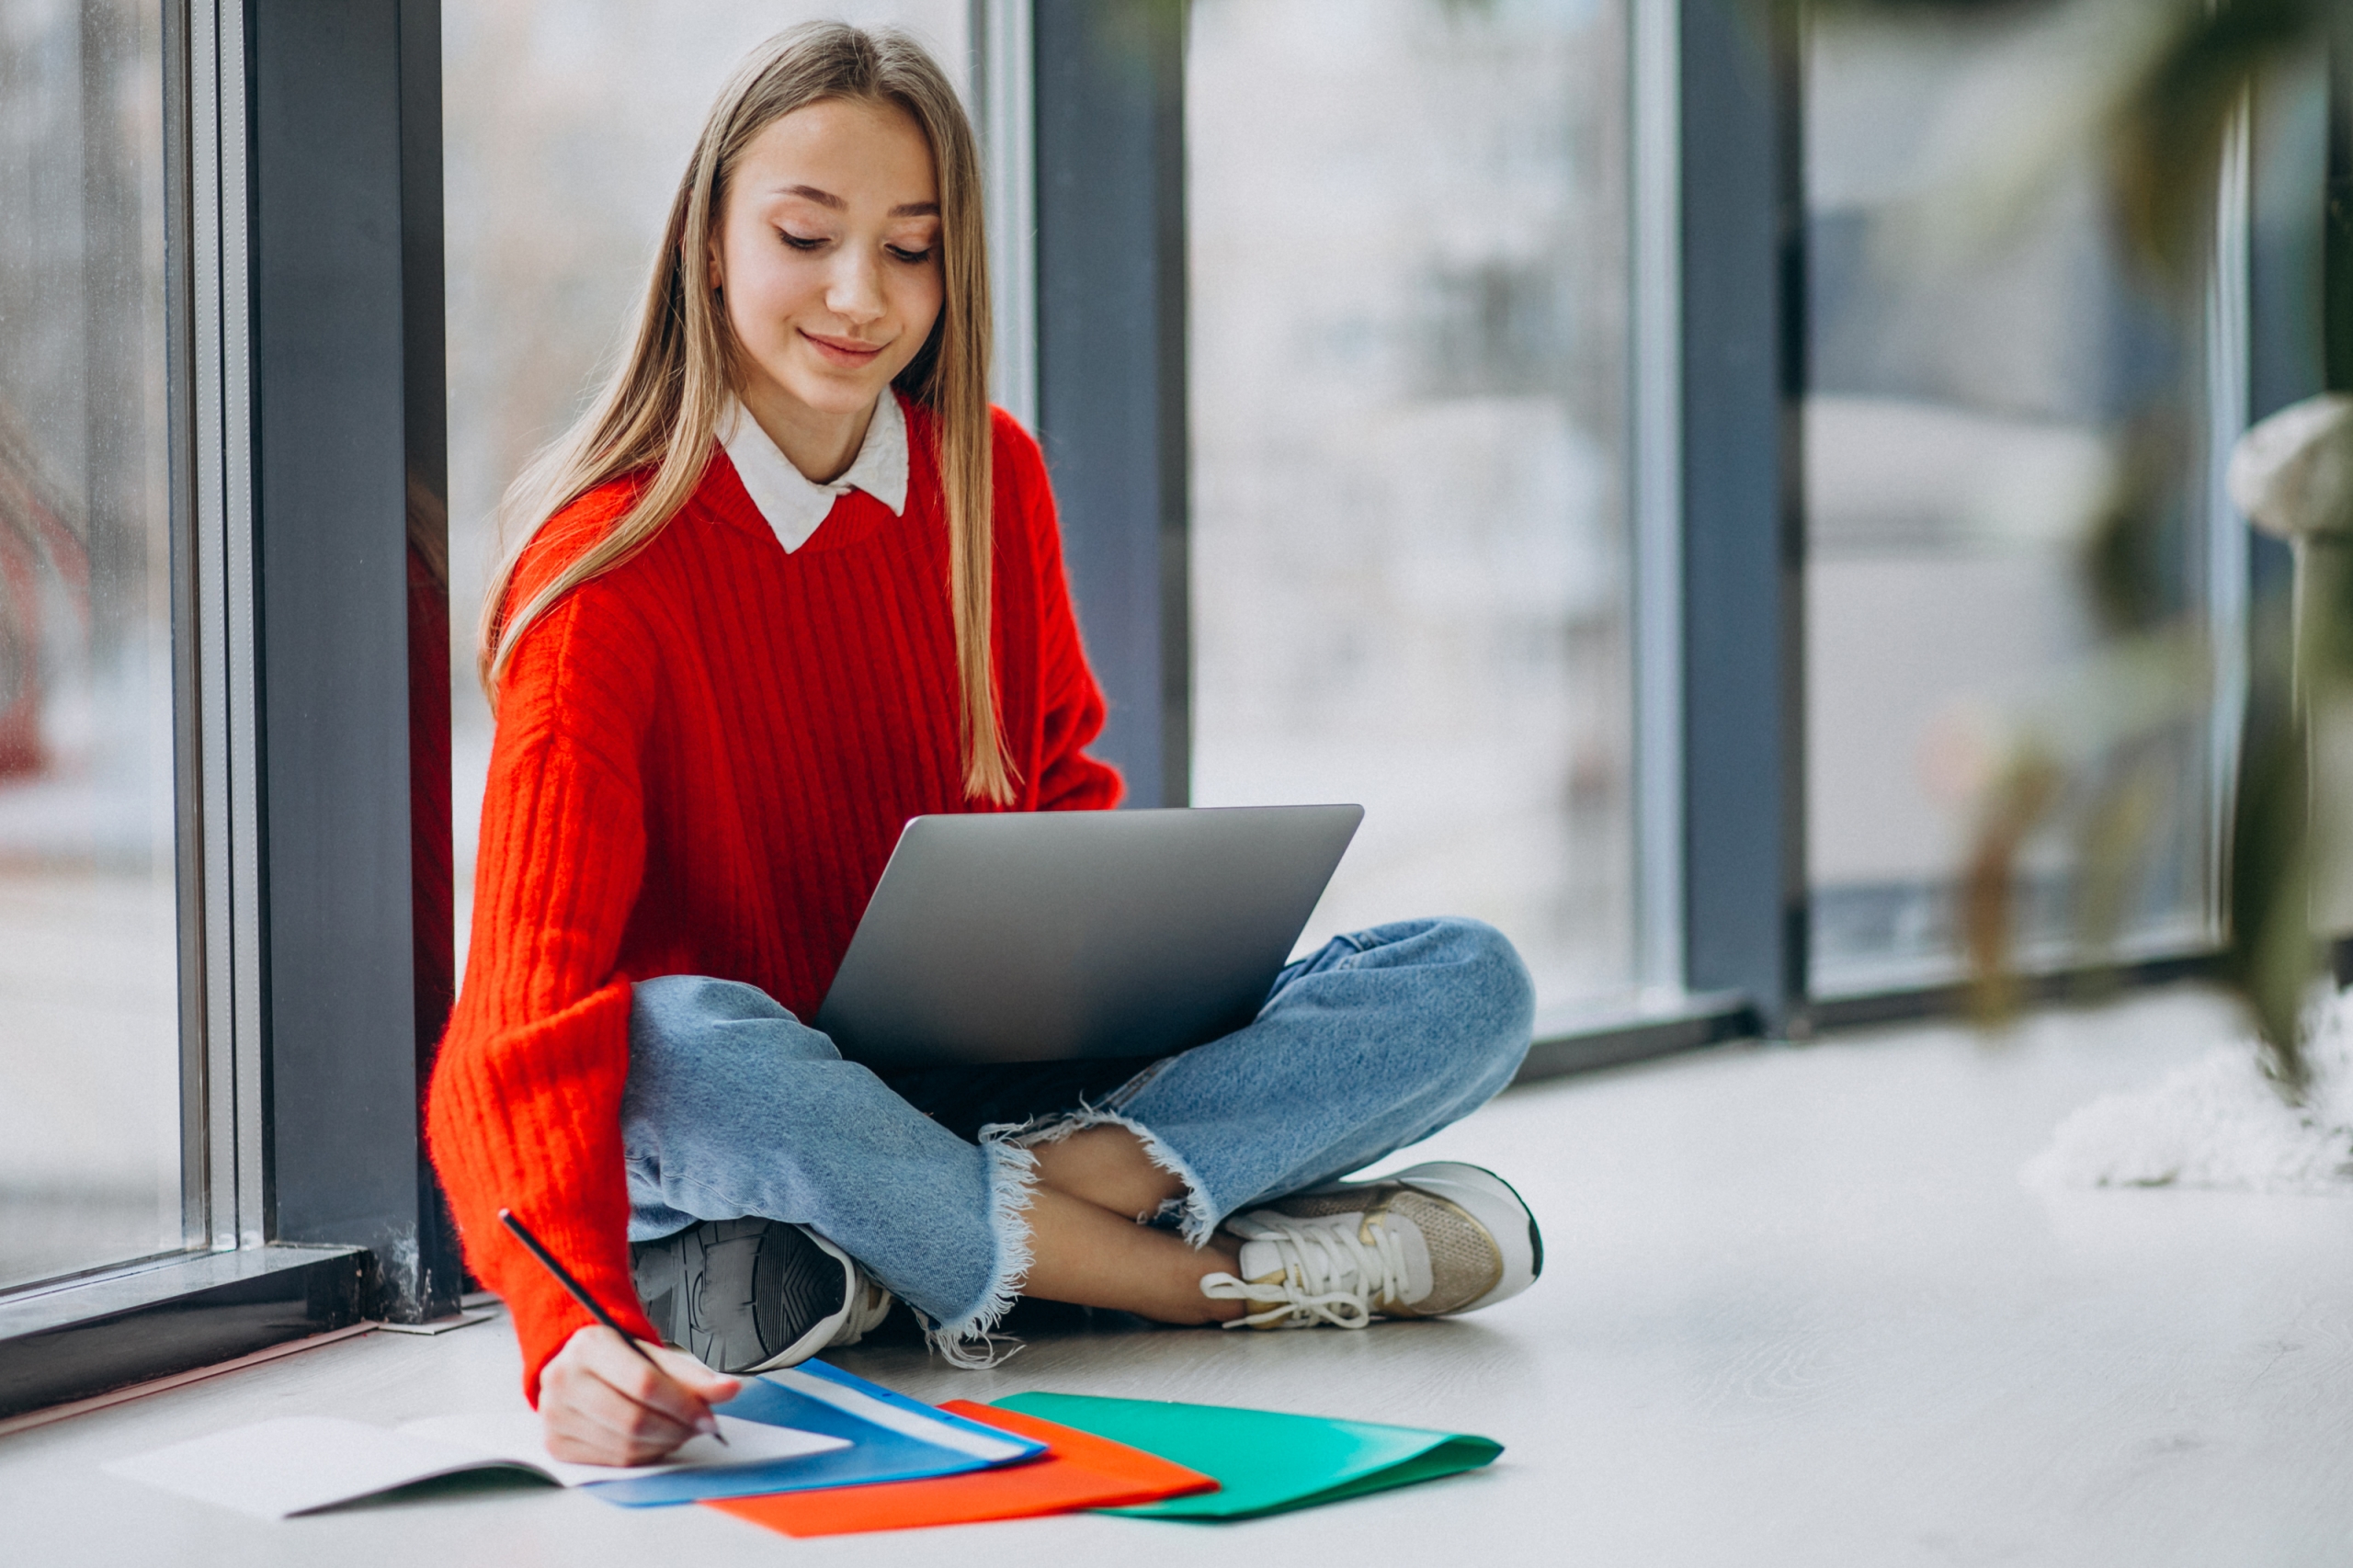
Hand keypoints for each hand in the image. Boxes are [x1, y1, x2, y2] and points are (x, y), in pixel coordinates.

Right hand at [538, 1325, 742, 1465]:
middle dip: (677, 1429)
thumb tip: (730, 1390)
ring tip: (679, 1432)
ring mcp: (555, 1415)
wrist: (577, 1367)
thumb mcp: (653, 1355)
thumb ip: (692, 1375)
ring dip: (664, 1445)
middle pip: (634, 1419)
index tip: (710, 1416)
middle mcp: (563, 1379)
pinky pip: (612, 1461)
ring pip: (625, 1446)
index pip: (644, 1383)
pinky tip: (655, 1442)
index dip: (683, 1404)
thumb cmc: (618, 1359)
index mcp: (589, 1345)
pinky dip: (644, 1456)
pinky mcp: (556, 1443)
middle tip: (699, 1428)